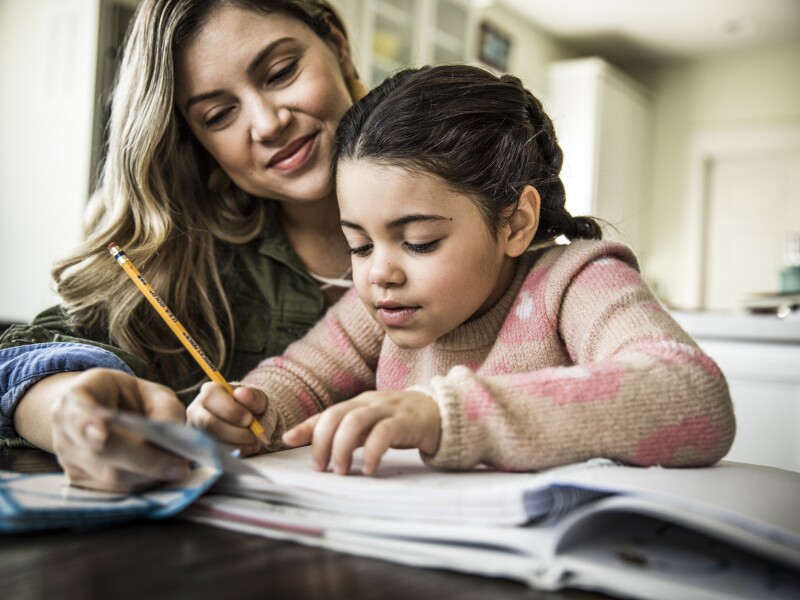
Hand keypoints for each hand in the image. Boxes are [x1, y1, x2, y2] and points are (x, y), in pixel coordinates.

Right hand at [48, 368, 189, 492]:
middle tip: (180, 466)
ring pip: (111, 478)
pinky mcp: (79, 483)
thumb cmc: (129, 398)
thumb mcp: (151, 391)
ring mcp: (68, 461)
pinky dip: (142, 485)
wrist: (100, 410)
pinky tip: (161, 475)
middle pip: (103, 454)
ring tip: (177, 469)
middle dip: (145, 461)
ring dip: (148, 477)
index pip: (79, 415)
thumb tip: (176, 444)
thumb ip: (166, 410)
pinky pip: (114, 491)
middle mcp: (64, 432)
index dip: (89, 425)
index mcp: (76, 399)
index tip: (101, 435)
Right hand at [187, 383, 266, 455]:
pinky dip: (234, 453)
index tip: (250, 419)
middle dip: (235, 433)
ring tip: (254, 443)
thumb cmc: (250, 407)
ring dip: (236, 445)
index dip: (231, 411)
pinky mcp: (198, 447)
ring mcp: (195, 430)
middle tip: (253, 436)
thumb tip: (242, 393)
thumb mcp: (257, 399)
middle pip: (208, 423)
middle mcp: (196, 409)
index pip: (211, 398)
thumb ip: (253, 396)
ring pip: (210, 441)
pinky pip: (213, 454)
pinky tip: (247, 448)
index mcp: (209, 391)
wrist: (248, 423)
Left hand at [282, 390, 440, 475]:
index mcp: (358, 403)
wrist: (441, 412)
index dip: (306, 426)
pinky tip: (369, 468)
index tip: (287, 440)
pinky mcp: (406, 421)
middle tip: (321, 467)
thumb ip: (345, 434)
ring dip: (343, 447)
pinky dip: (372, 451)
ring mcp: (388, 409)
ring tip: (342, 471)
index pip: (327, 413)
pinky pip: (384, 432)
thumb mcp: (370, 426)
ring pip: (355, 421)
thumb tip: (310, 448)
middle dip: (323, 441)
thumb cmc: (400, 422)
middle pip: (336, 414)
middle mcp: (369, 402)